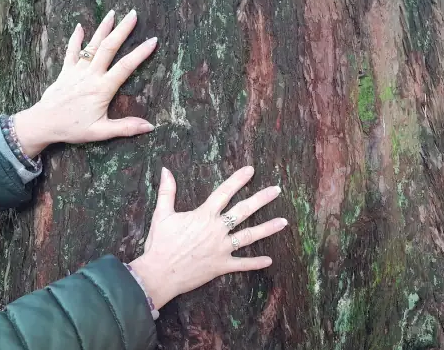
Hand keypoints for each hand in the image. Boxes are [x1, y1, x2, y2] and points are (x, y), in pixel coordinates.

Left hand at [14, 9, 156, 156]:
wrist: (43, 124)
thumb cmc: (72, 129)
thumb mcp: (101, 132)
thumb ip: (125, 128)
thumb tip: (149, 126)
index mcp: (102, 89)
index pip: (125, 67)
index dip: (140, 53)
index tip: (152, 41)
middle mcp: (90, 76)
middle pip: (109, 47)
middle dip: (122, 30)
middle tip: (134, 15)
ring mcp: (76, 71)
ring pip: (92, 45)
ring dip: (103, 28)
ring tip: (113, 13)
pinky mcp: (65, 72)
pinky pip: (71, 51)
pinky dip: (75, 38)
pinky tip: (80, 27)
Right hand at [130, 166, 287, 309]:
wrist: (159, 273)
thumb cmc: (160, 243)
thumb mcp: (162, 214)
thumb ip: (167, 191)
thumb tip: (165, 169)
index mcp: (204, 215)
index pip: (224, 192)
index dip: (238, 180)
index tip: (251, 170)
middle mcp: (217, 229)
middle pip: (243, 211)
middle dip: (261, 199)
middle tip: (277, 190)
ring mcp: (221, 248)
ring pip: (249, 236)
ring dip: (267, 229)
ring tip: (284, 222)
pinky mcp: (221, 266)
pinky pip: (242, 264)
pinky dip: (255, 263)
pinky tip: (269, 260)